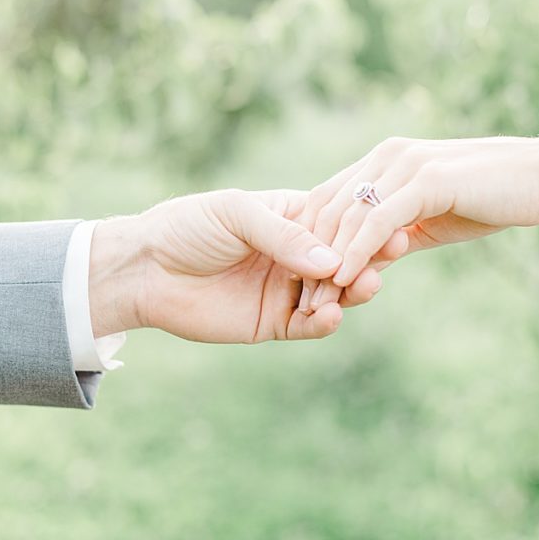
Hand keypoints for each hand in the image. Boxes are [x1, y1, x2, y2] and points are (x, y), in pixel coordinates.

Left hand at [87, 188, 400, 342]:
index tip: (391, 222)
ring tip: (368, 284)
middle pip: (345, 258)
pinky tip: (333, 316)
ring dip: (354, 290)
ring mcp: (287, 289)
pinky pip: (309, 325)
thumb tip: (332, 260)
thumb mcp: (237, 214)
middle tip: (392, 252)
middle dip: (369, 256)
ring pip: (334, 293)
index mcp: (292, 218)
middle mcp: (295, 254)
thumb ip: (283, 235)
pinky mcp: (273, 322)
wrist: (146, 269)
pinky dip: (324, 322)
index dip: (364, 224)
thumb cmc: (188, 227)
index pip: (338, 221)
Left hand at [301, 134, 538, 311]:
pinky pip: (377, 222)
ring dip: (327, 263)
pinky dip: (356, 253)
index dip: (310, 242)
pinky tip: (345, 281)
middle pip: (327, 208)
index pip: (328, 200)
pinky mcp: (425, 181)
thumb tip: (367, 262)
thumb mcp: (433, 219)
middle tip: (298, 300)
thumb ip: (396, 235)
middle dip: (309, 258)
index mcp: (384, 161)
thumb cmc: (493, 198)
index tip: (300, 283)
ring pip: (347, 217)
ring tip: (315, 300)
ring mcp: (404, 165)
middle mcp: (386, 157)